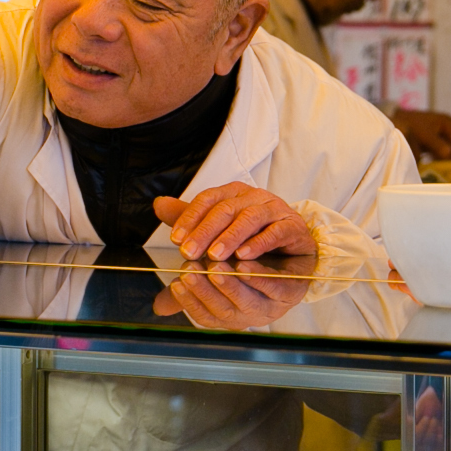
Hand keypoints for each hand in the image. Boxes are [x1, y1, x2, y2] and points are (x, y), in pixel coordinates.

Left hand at [153, 182, 315, 259]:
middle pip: (225, 208)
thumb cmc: (252, 237)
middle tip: (188, 252)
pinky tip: (245, 256)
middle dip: (205, 231)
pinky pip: (275, 232)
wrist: (293, 246)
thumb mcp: (218, 230)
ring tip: (214, 256)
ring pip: (250, 218)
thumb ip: (192, 221)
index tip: (175, 239)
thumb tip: (157, 205)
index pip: (207, 199)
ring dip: (230, 237)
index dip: (190, 217)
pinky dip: (259, 243)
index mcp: (232, 193)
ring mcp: (274, 209)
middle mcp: (253, 196)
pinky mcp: (292, 226)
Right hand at [155, 265, 296, 329]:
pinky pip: (276, 289)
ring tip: (215, 268)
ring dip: (230, 286)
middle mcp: (248, 314)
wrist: (289, 248)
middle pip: (223, 311)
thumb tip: (156, 301)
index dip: (189, 302)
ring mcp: (271, 306)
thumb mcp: (214, 256)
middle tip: (191, 272)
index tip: (177, 283)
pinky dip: (259, 278)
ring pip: (248, 303)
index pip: (204, 315)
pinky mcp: (292, 290)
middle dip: (205, 292)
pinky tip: (245, 265)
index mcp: (228, 313)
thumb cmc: (246, 257)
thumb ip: (189, 262)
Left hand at [388, 107, 450, 161]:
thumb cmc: (412, 126)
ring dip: (448, 158)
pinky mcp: (436, 138)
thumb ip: (438, 145)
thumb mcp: (426, 136)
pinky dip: (441, 156)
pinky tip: (434, 163)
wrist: (396, 120)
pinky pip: (444, 150)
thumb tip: (449, 155)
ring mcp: (442, 132)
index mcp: (448, 123)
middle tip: (448, 169)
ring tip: (441, 167)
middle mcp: (448, 127)